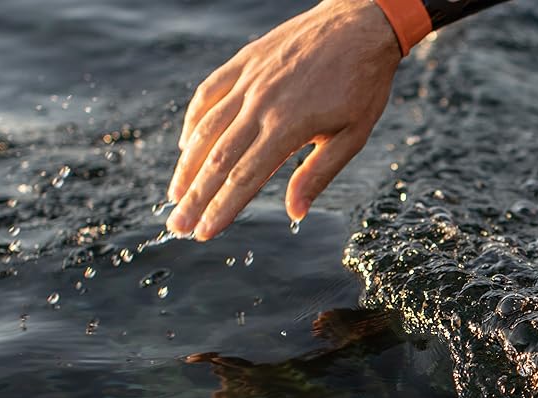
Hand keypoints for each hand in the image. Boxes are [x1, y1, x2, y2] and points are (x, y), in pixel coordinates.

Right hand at [166, 0, 401, 240]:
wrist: (361, 24)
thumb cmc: (363, 84)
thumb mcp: (352, 135)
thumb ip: (318, 173)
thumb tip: (294, 213)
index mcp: (287, 126)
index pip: (244, 177)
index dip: (222, 208)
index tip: (203, 232)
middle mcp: (260, 104)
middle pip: (217, 159)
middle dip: (195, 197)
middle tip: (176, 226)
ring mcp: (248, 80)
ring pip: (206, 128)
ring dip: (186, 165)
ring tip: (174, 194)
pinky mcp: (245, 61)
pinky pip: (208, 93)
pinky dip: (193, 121)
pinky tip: (185, 144)